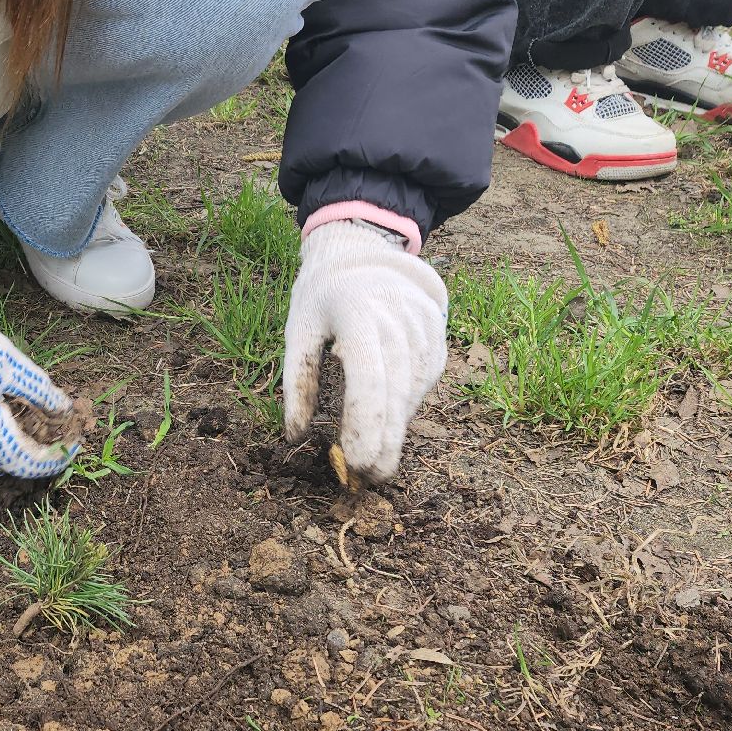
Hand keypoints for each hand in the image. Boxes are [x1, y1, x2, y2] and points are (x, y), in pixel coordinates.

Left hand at [283, 220, 449, 483]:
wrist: (364, 254)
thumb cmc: (322, 300)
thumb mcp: (298, 331)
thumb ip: (297, 382)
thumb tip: (294, 437)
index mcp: (355, 311)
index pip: (367, 375)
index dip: (365, 423)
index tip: (356, 461)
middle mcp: (396, 313)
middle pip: (396, 387)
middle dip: (385, 438)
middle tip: (371, 477)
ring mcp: (423, 321)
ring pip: (415, 386)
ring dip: (398, 427)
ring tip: (380, 461)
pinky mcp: (437, 332)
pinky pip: (426, 377)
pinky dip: (410, 405)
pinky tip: (393, 426)